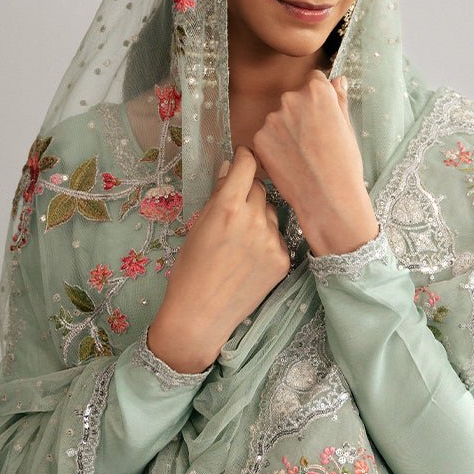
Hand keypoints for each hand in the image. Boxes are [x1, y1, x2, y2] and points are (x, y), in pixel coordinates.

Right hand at [147, 146, 290, 372]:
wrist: (200, 315)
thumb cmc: (189, 270)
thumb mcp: (197, 226)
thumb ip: (217, 196)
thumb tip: (231, 168)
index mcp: (227, 207)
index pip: (248, 165)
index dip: (245, 158)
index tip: (244, 158)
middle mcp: (254, 219)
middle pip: (260, 188)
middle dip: (248, 192)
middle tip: (234, 209)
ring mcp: (272, 241)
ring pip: (271, 212)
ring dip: (259, 216)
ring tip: (239, 241)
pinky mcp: (283, 259)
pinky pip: (278, 237)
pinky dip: (266, 240)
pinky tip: (249, 258)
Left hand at [251, 71, 378, 256]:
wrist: (328, 198)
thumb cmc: (344, 165)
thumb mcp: (348, 128)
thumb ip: (338, 99)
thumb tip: (336, 80)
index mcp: (317, 91)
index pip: (313, 81)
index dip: (319, 100)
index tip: (322, 116)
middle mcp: (291, 99)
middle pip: (293, 100)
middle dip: (301, 115)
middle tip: (313, 141)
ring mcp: (273, 119)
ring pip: (279, 119)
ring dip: (286, 131)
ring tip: (302, 155)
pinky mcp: (259, 139)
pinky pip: (267, 138)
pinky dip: (275, 148)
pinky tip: (290, 162)